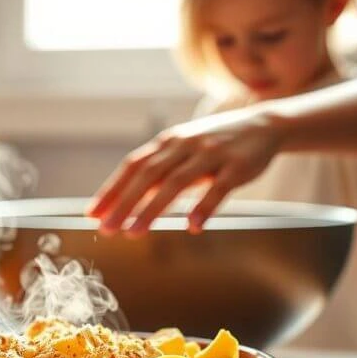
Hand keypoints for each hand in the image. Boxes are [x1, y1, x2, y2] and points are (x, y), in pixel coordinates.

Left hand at [87, 112, 285, 235]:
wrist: (264, 125)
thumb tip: (125, 203)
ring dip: (152, 208)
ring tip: (135, 232)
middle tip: (107, 229)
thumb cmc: (214, 146)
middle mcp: (184, 146)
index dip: (111, 190)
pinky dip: (203, 208)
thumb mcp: (183, 154)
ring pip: (176, 182)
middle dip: (123, 203)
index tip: (92, 214)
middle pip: (147, 175)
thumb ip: (158, 175)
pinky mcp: (237, 166)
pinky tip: (192, 228)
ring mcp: (210, 154)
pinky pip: (218, 189)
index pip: (132, 166)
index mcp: (167, 143)